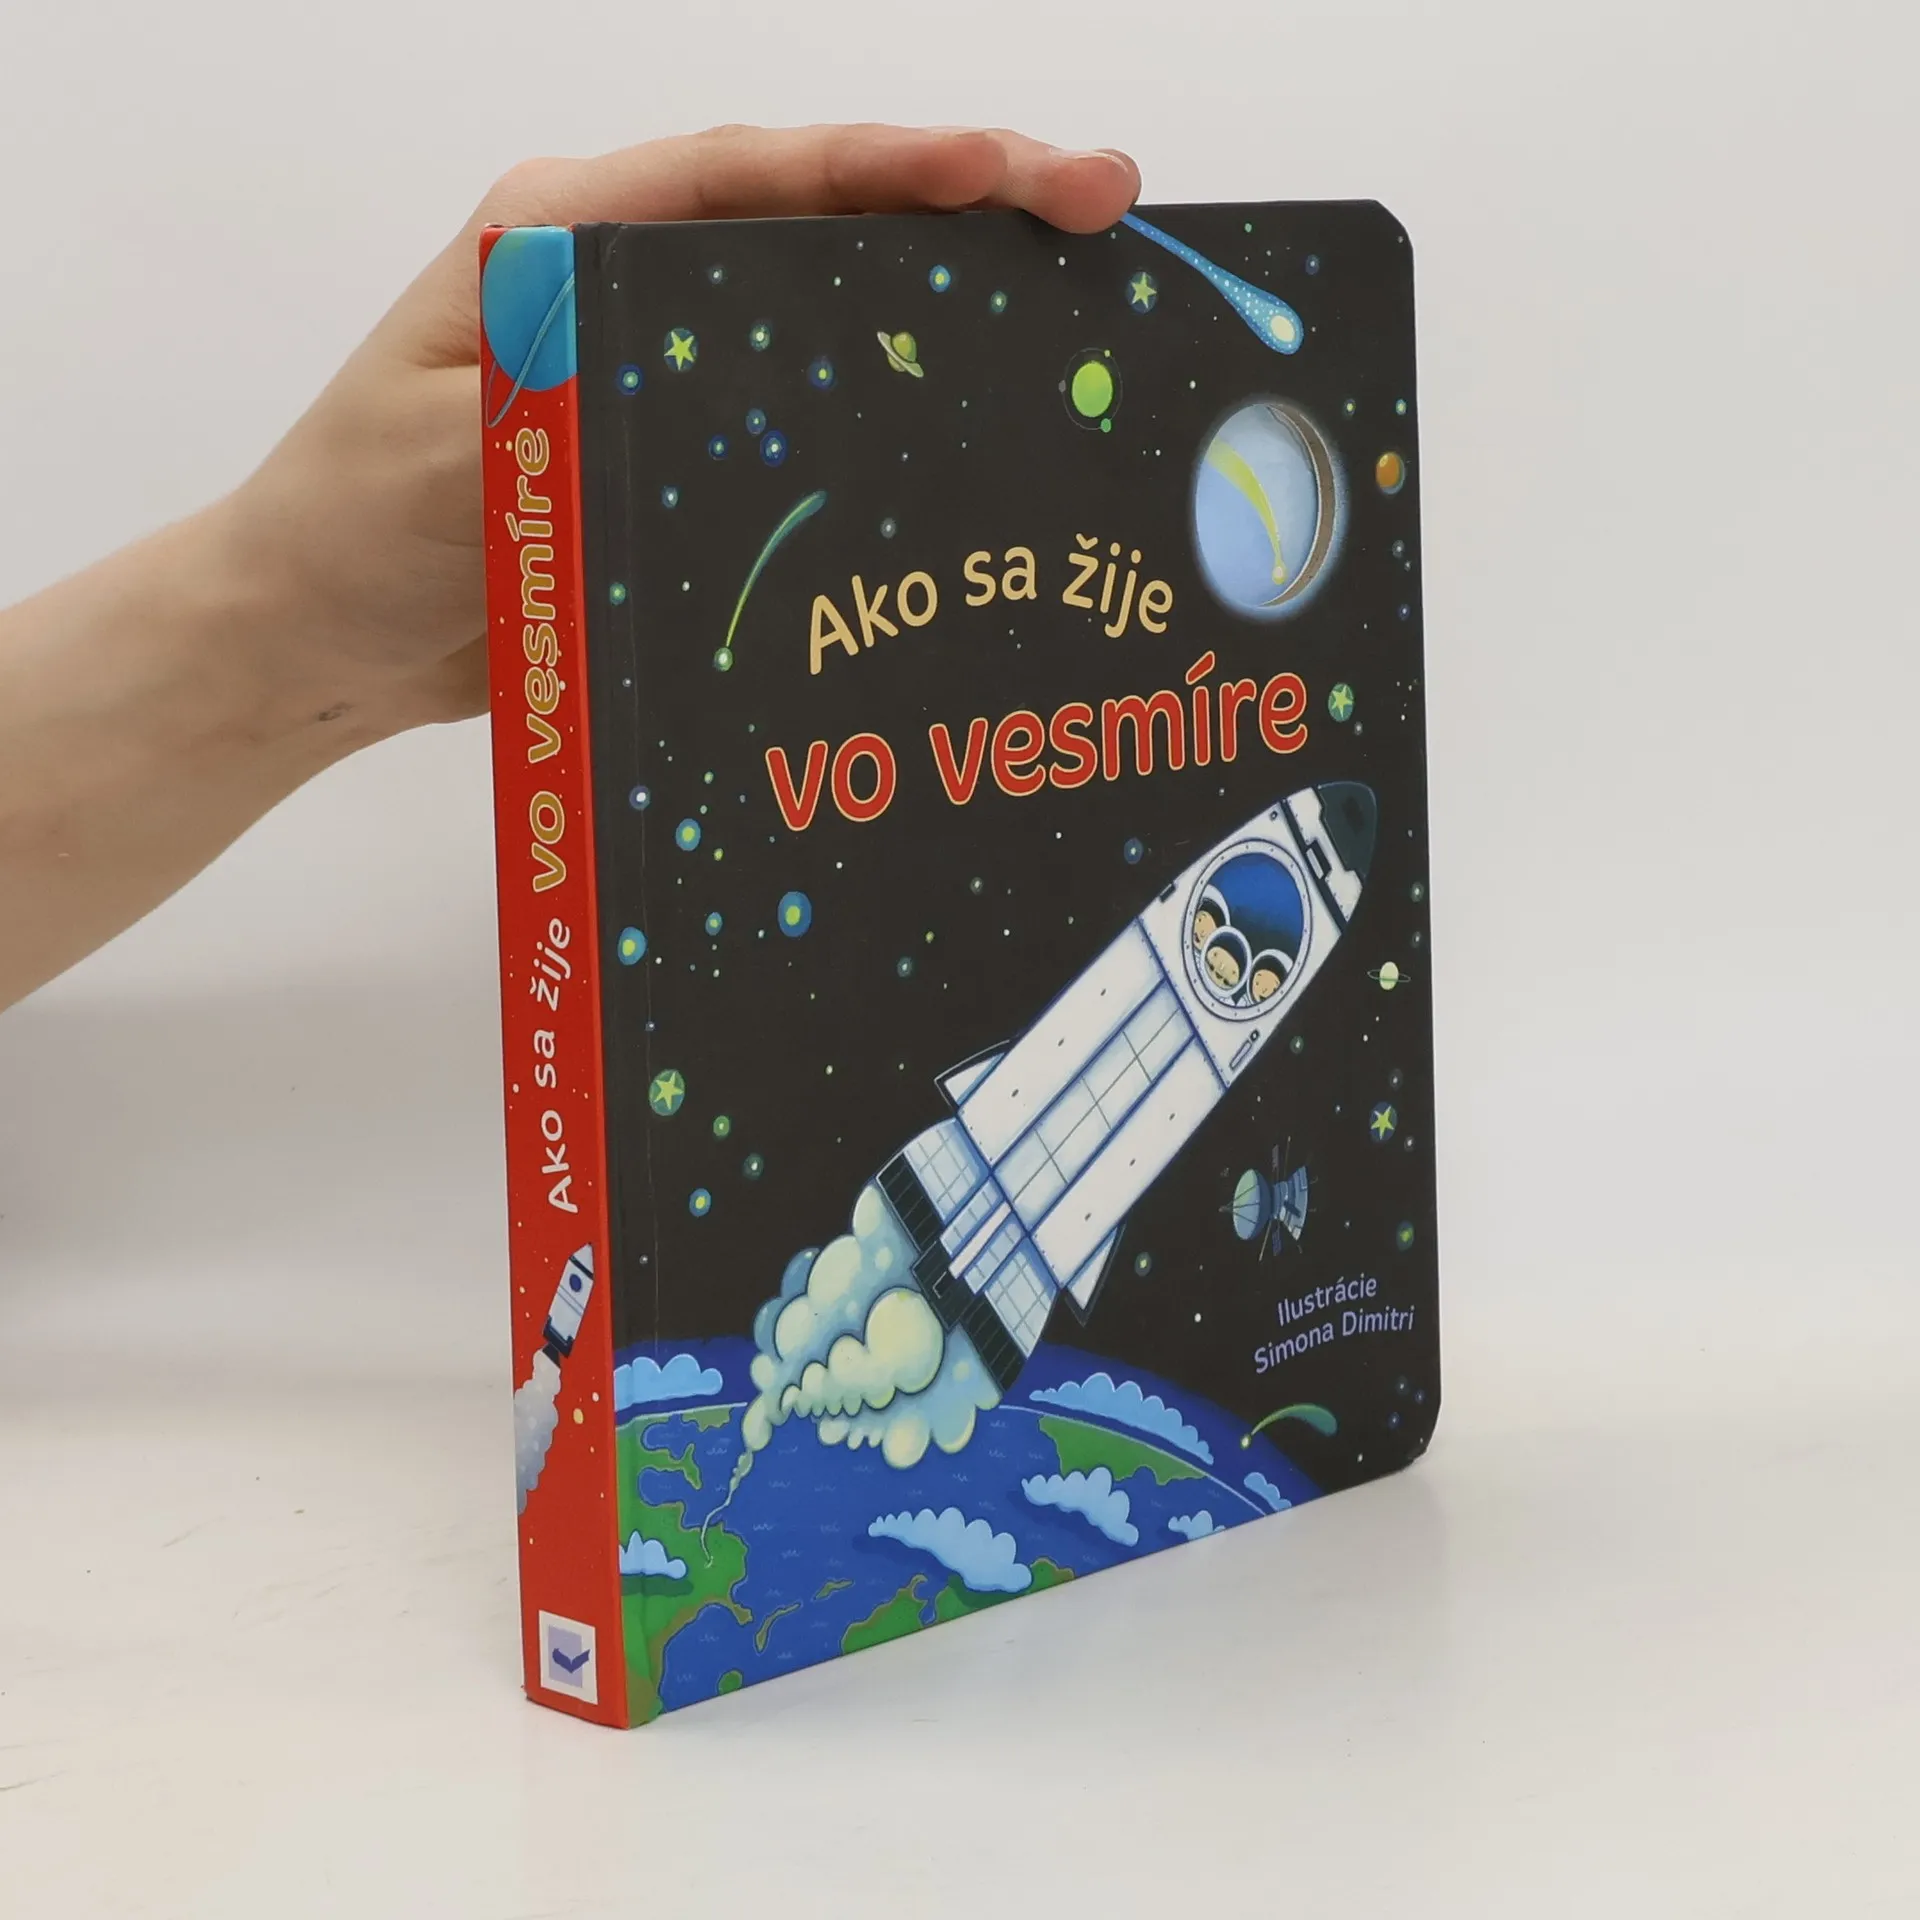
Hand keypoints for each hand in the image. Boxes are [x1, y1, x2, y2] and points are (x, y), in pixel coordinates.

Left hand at [230, 124, 1141, 741]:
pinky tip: (977, 438)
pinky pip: (806, 418)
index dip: (899, 163)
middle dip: (968, 210)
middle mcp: (630, 285)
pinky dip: (893, 417)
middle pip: (823, 224)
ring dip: (950, 309)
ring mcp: (662, 370)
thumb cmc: (352, 530)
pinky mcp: (678, 456)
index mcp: (568, 235)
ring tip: (1083, 312)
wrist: (320, 640)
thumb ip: (571, 406)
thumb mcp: (450, 456)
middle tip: (1107, 214)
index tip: (1020, 169)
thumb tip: (705, 389)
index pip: (759, 173)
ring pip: (831, 315)